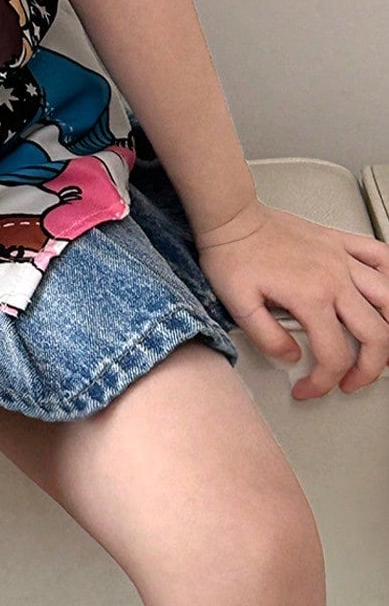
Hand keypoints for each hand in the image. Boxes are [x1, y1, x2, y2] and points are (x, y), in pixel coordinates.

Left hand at [194, 201, 388, 398]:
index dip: (324, 382)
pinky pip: (379, 254)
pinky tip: (385, 294)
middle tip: (349, 381)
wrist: (232, 217)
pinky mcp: (339, 242)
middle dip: (368, 370)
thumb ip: (267, 338)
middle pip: (375, 335)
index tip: (308, 388)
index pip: (334, 356)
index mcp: (310, 297)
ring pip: (388, 299)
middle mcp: (334, 278)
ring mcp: (341, 258)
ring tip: (377, 347)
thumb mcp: (237, 305)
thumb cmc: (232, 254)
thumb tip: (293, 357)